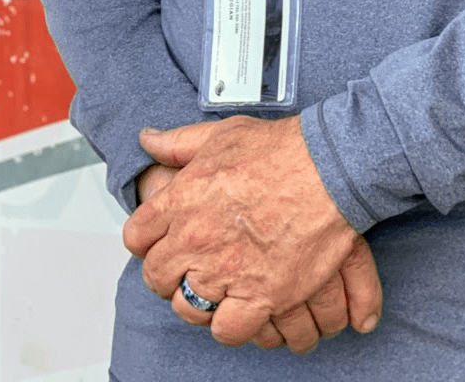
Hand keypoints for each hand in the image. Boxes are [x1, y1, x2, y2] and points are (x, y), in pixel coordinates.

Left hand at [121, 118, 380, 349]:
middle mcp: (195, 240)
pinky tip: (240, 311)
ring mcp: (225, 271)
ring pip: (187, 308)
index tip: (161, 244)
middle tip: (188, 271)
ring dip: (197, 303)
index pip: (136, 238)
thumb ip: (178, 143)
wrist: (327, 170)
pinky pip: (228, 330)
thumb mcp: (219, 135)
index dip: (147, 243)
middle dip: (169, 276)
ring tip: (214, 292)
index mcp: (180, 201)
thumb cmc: (279, 150)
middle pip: (157, 276)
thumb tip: (148, 140)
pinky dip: (231, 326)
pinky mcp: (260, 295)